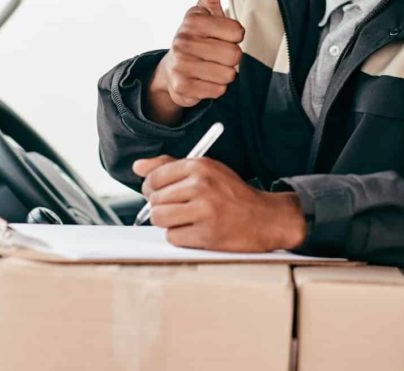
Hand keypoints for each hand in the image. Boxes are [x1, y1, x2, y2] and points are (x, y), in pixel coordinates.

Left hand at [133, 155, 305, 251]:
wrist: (266, 218)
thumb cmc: (233, 195)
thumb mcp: (206, 171)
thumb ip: (170, 166)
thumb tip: (138, 166)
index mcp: (200, 166)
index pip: (154, 177)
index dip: (152, 189)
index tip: (160, 193)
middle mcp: (201, 185)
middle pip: (155, 200)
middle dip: (162, 207)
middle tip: (180, 208)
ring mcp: (204, 210)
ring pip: (160, 219)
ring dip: (169, 223)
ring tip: (187, 220)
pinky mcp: (207, 234)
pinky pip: (173, 237)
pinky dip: (181, 237)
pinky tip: (197, 231)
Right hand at [145, 0, 245, 124]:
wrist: (171, 69)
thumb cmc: (196, 36)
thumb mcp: (203, 10)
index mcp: (192, 20)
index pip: (238, 32)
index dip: (235, 36)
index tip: (222, 35)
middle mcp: (182, 42)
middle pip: (234, 55)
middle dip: (231, 57)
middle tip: (216, 53)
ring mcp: (181, 66)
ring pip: (227, 75)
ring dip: (224, 73)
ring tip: (210, 66)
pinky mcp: (182, 88)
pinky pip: (218, 90)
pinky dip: (215, 88)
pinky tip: (204, 80)